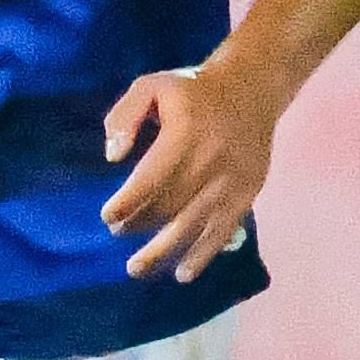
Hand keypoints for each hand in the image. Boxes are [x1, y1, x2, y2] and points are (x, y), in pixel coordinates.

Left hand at [98, 59, 279, 283]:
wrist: (252, 89)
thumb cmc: (192, 91)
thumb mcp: (151, 86)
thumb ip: (124, 116)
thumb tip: (113, 157)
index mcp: (185, 134)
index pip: (150, 179)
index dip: (126, 203)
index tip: (107, 216)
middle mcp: (211, 161)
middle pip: (168, 205)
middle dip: (138, 224)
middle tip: (118, 231)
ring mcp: (232, 181)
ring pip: (193, 225)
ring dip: (162, 251)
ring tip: (135, 268)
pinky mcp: (247, 193)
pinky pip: (222, 230)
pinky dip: (202, 255)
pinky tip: (182, 273)